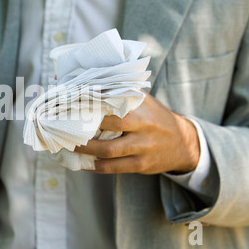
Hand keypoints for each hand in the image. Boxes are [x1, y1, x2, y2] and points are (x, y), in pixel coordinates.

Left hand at [74, 93, 199, 173]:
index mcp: (142, 104)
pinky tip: (83, 163)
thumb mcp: (143, 100)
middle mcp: (144, 124)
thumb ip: (119, 91)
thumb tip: (84, 81)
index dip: (90, 101)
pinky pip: (114, 167)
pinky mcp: (142, 164)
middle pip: (110, 123)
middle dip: (85, 126)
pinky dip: (95, 166)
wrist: (184, 142)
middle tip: (64, 126)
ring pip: (110, 149)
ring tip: (69, 146)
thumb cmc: (153, 117)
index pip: (113, 99)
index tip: (70, 102)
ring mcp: (143, 146)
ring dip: (86, 149)